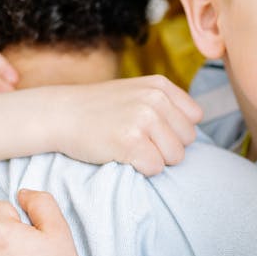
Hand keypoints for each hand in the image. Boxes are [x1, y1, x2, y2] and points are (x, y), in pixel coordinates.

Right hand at [51, 75, 203, 175]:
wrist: (59, 114)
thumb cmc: (100, 109)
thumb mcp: (137, 92)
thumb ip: (167, 104)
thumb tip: (197, 125)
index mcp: (160, 86)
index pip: (194, 118)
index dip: (174, 130)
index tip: (151, 129)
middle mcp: (155, 99)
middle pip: (187, 140)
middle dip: (166, 146)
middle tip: (136, 139)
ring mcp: (143, 119)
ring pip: (175, 157)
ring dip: (154, 159)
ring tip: (128, 146)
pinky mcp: (131, 142)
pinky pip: (155, 168)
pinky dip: (141, 169)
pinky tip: (121, 155)